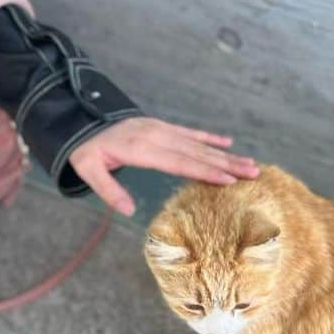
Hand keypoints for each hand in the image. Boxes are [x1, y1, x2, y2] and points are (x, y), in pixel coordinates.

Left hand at [69, 118, 258, 216]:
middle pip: (196, 153)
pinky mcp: (160, 126)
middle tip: (253, 173)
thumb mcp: (88, 171)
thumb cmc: (85, 150)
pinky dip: (208, 138)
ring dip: (224, 154)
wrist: (80, 121)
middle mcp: (155, 136)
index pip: (178, 162)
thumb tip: (129, 211)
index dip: (204, 171)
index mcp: (140, 149)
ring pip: (197, 143)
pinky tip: (227, 143)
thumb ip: (108, 191)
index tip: (228, 180)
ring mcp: (160, 129)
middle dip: (226, 164)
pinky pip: (189, 132)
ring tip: (249, 163)